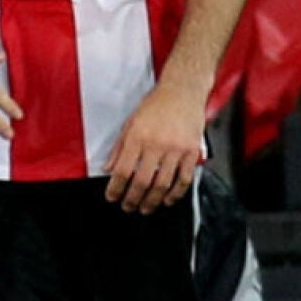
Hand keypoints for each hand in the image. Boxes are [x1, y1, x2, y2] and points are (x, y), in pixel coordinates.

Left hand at [104, 82, 204, 213]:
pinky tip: (168, 199)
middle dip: (133, 198)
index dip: (115, 187)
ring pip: (163, 184)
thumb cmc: (155, 105)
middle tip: (128, 207)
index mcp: (137, 137)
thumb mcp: (130, 123)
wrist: (182, 92)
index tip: (112, 197)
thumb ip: (119, 147)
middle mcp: (156, 145)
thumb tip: (108, 168)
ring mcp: (176, 150)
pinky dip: (176, 193)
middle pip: (142, 181)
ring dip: (153, 200)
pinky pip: (185, 179)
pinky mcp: (192, 152)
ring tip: (146, 208)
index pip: (122, 170)